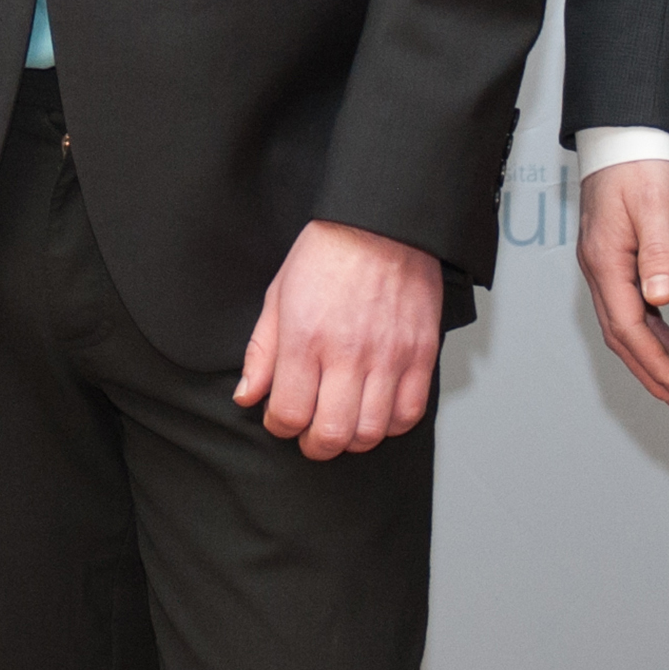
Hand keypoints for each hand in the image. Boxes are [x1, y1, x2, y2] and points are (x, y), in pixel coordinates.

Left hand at [234, 220, 443, 456]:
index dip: (280, 426)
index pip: (290, 414)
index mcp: (306, 338)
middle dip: (315, 446)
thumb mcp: (277, 296)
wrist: (381, 224)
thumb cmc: (326, 253)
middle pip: (332, 434)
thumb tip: (247, 397)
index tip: (280, 419)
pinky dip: (390, 424)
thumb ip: (262, 352)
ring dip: (352, 440)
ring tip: (342, 424)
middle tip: (310, 436)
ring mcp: (389, 356)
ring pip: (371, 432)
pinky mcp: (421, 355)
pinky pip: (409, 413)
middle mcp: (349, 353)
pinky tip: (375, 411)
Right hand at [578, 159, 668, 411]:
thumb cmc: (638, 163)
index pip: (629, 328)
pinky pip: (627, 307)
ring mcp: (603, 264)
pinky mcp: (613, 257)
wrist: (621, 134)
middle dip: (651, 373)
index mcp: (605, 261)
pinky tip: (666, 342)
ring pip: (622, 326)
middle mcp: (598, 268)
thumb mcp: (656, 204)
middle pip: (621, 337)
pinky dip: (646, 334)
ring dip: (648, 358)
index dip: (657, 362)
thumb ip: (659, 251)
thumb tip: (661, 295)